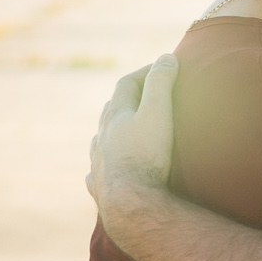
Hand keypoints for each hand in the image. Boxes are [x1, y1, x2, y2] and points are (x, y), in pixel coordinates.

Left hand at [86, 54, 178, 243]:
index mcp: (116, 116)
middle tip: (146, 97)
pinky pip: (95, 172)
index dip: (145, 72)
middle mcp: (102, 137)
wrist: (130, 203)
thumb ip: (161, 84)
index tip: (164, 68)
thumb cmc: (146, 156)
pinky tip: (99, 170)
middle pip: (110, 110)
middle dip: (127, 99)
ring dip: (112, 131)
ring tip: (124, 131)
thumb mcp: (158, 113)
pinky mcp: (100, 186)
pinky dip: (100, 166)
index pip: (126, 84)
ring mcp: (99, 162)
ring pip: (100, 139)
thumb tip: (166, 57)